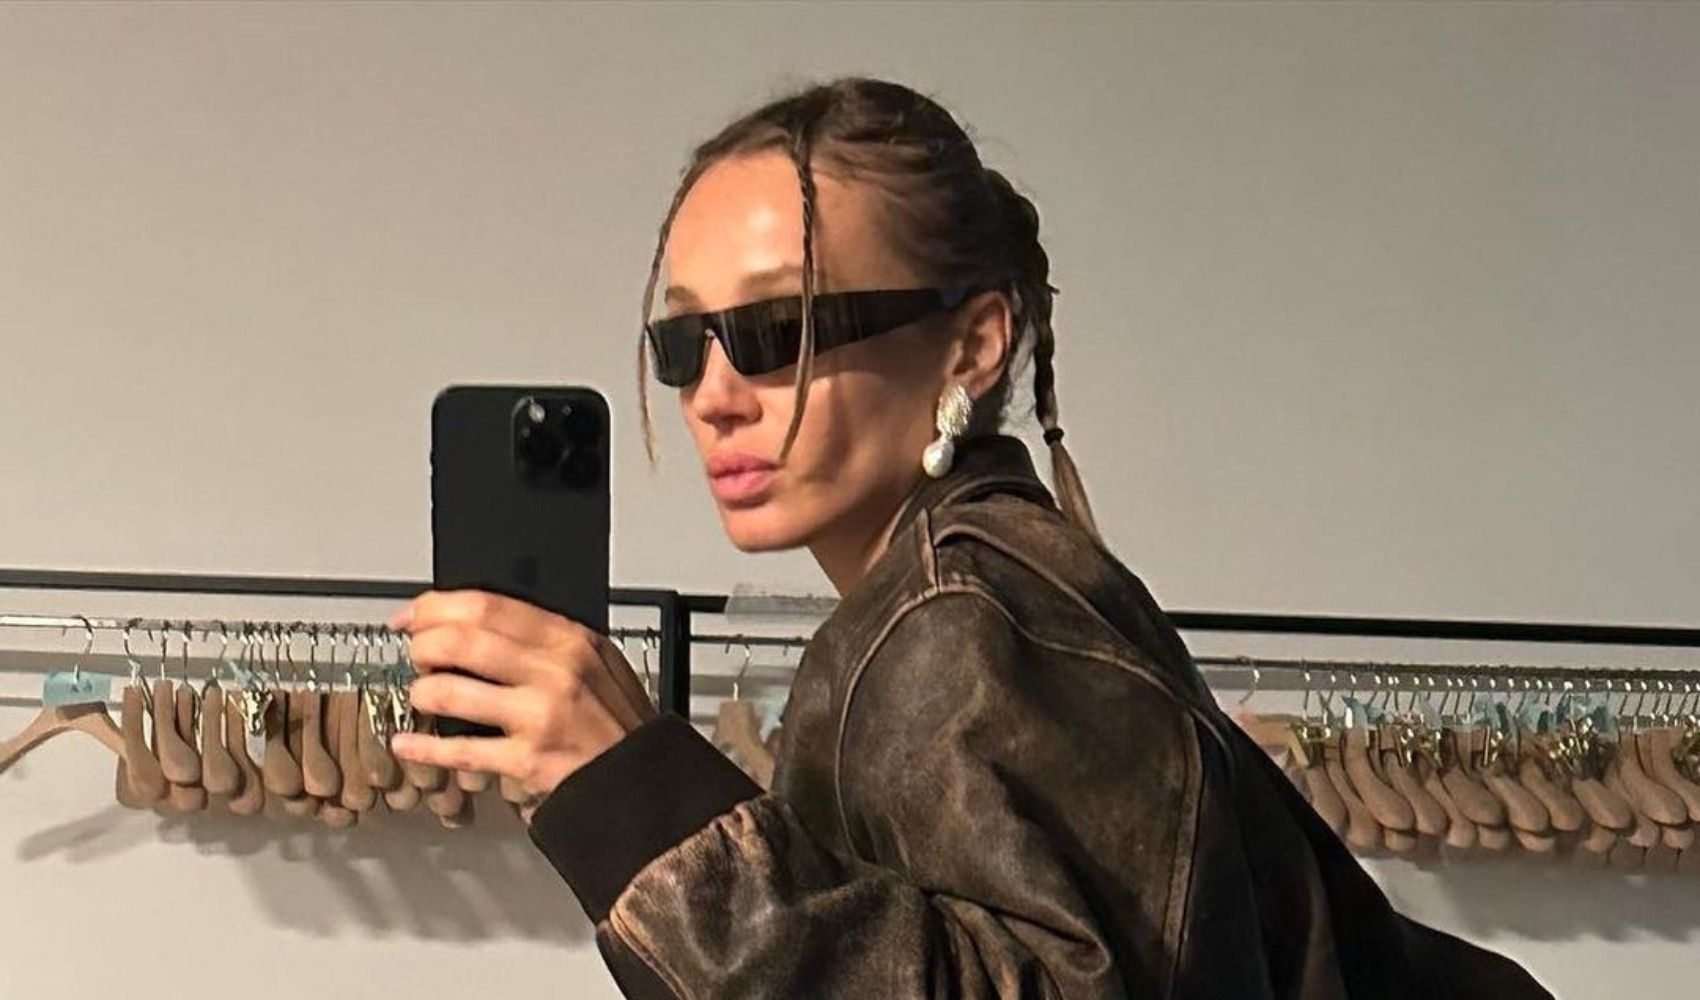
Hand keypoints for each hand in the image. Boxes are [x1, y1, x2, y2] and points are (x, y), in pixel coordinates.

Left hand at [387, 590, 657, 820]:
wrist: (642, 777)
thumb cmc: (616, 721)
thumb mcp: (596, 659)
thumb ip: (545, 638)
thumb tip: (479, 622)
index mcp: (568, 639)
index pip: (487, 606)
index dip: (436, 607)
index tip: (413, 617)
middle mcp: (553, 671)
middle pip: (461, 641)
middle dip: (423, 646)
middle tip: (417, 656)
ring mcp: (538, 716)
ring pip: (451, 692)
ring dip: (422, 693)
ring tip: (424, 697)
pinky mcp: (527, 759)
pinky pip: (460, 751)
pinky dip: (424, 747)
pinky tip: (409, 743)